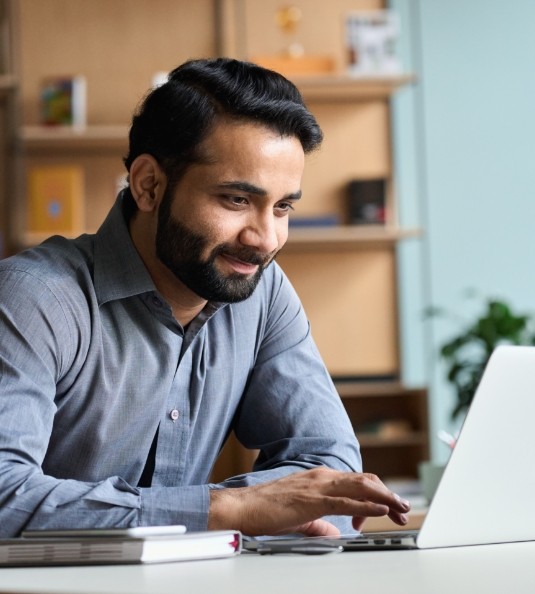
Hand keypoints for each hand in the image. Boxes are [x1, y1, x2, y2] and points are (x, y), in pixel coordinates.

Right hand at [208, 467, 409, 535]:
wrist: (242, 507)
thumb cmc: (266, 510)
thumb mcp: (301, 517)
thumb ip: (320, 523)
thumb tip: (336, 533)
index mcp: (319, 479)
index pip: (356, 482)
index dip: (377, 494)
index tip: (388, 510)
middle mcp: (322, 477)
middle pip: (365, 481)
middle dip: (388, 494)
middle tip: (403, 509)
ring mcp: (318, 486)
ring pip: (360, 487)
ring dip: (384, 497)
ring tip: (401, 508)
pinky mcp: (312, 500)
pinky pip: (346, 501)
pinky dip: (367, 505)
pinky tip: (381, 510)